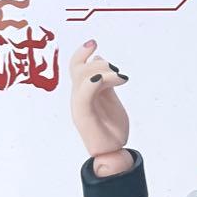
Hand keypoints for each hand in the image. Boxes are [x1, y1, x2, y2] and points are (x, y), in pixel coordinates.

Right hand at [69, 40, 131, 174]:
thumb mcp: (110, 99)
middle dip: (99, 63)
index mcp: (83, 93)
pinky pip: (86, 91)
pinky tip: (115, 80)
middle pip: (78, 68)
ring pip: (83, 76)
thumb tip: (101, 62)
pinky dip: (97, 81)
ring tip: (121, 78)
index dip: (81, 52)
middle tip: (117, 72)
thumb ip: (105, 83)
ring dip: (104, 71)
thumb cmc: (110, 129)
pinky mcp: (84, 115)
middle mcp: (78, 97)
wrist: (111, 153)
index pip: (76, 67)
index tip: (93, 43)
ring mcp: (80, 106)